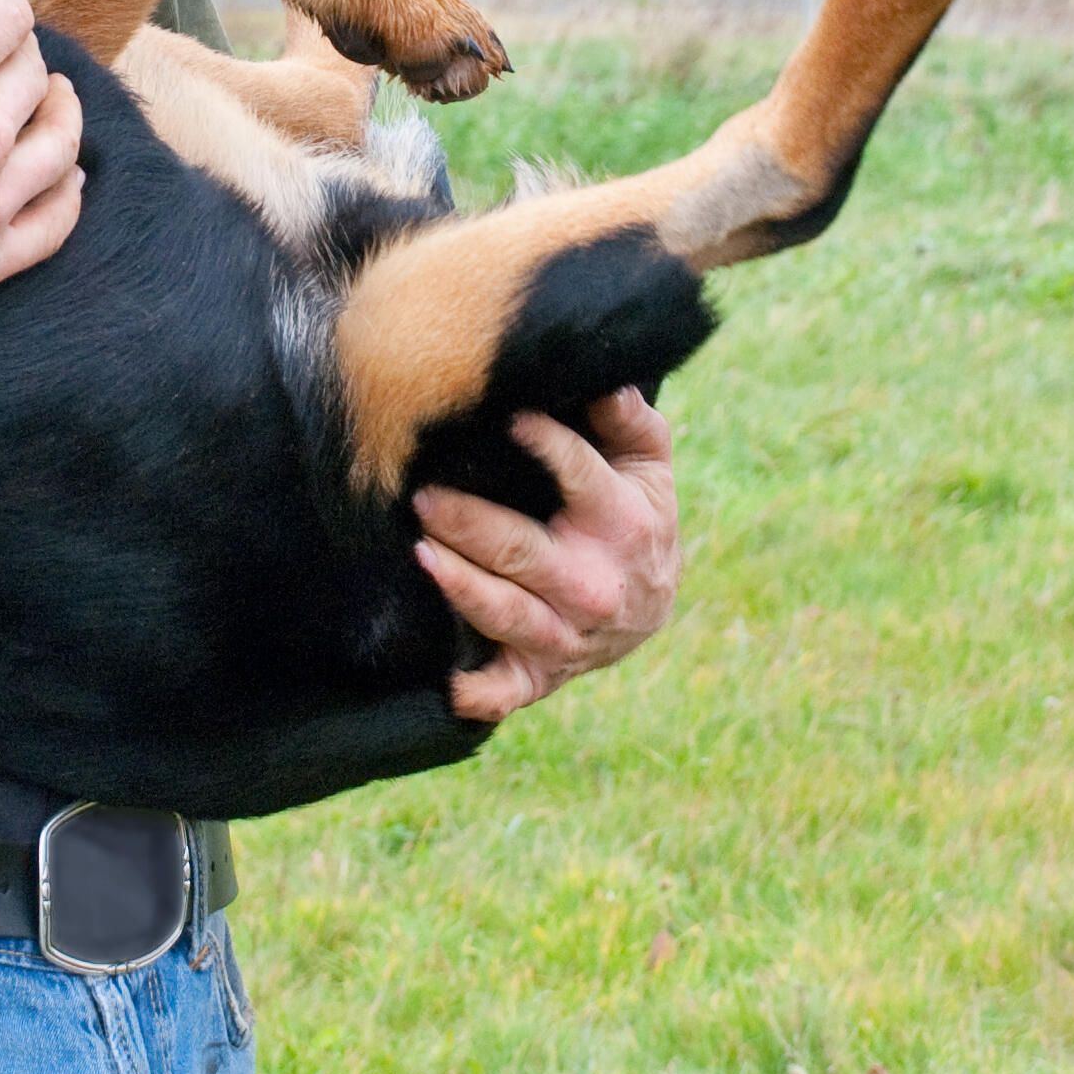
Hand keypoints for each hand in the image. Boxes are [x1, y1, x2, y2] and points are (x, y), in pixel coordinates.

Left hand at [413, 389, 679, 723]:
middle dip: (471, 524)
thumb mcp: (647, 465)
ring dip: (463, 589)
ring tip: (422, 554)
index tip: (510, 419)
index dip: (548, 447)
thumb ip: (630, 421)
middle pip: (524, 553)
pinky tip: (447, 684)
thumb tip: (609, 379)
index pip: (582, 478)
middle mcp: (594, 585)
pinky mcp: (542, 673)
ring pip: (509, 615)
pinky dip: (480, 694)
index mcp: (623, 524)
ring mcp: (567, 635)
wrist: (651, 605)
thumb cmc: (637, 514)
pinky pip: (509, 691)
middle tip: (424, 496)